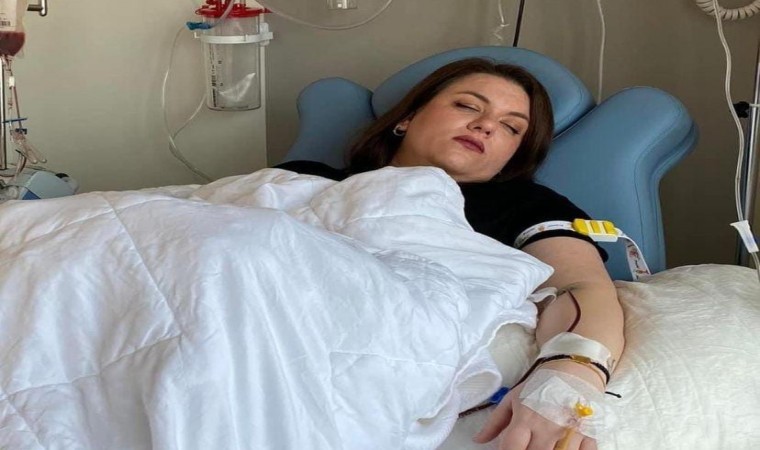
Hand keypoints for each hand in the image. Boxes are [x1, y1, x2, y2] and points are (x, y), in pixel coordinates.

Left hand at [472, 360, 603, 449]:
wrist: (572, 367)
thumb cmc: (540, 384)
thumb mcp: (513, 398)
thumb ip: (495, 422)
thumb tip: (478, 440)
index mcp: (526, 418)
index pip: (512, 448)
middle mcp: (547, 427)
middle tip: (528, 445)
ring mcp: (570, 432)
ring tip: (545, 445)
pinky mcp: (590, 433)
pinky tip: (567, 448)